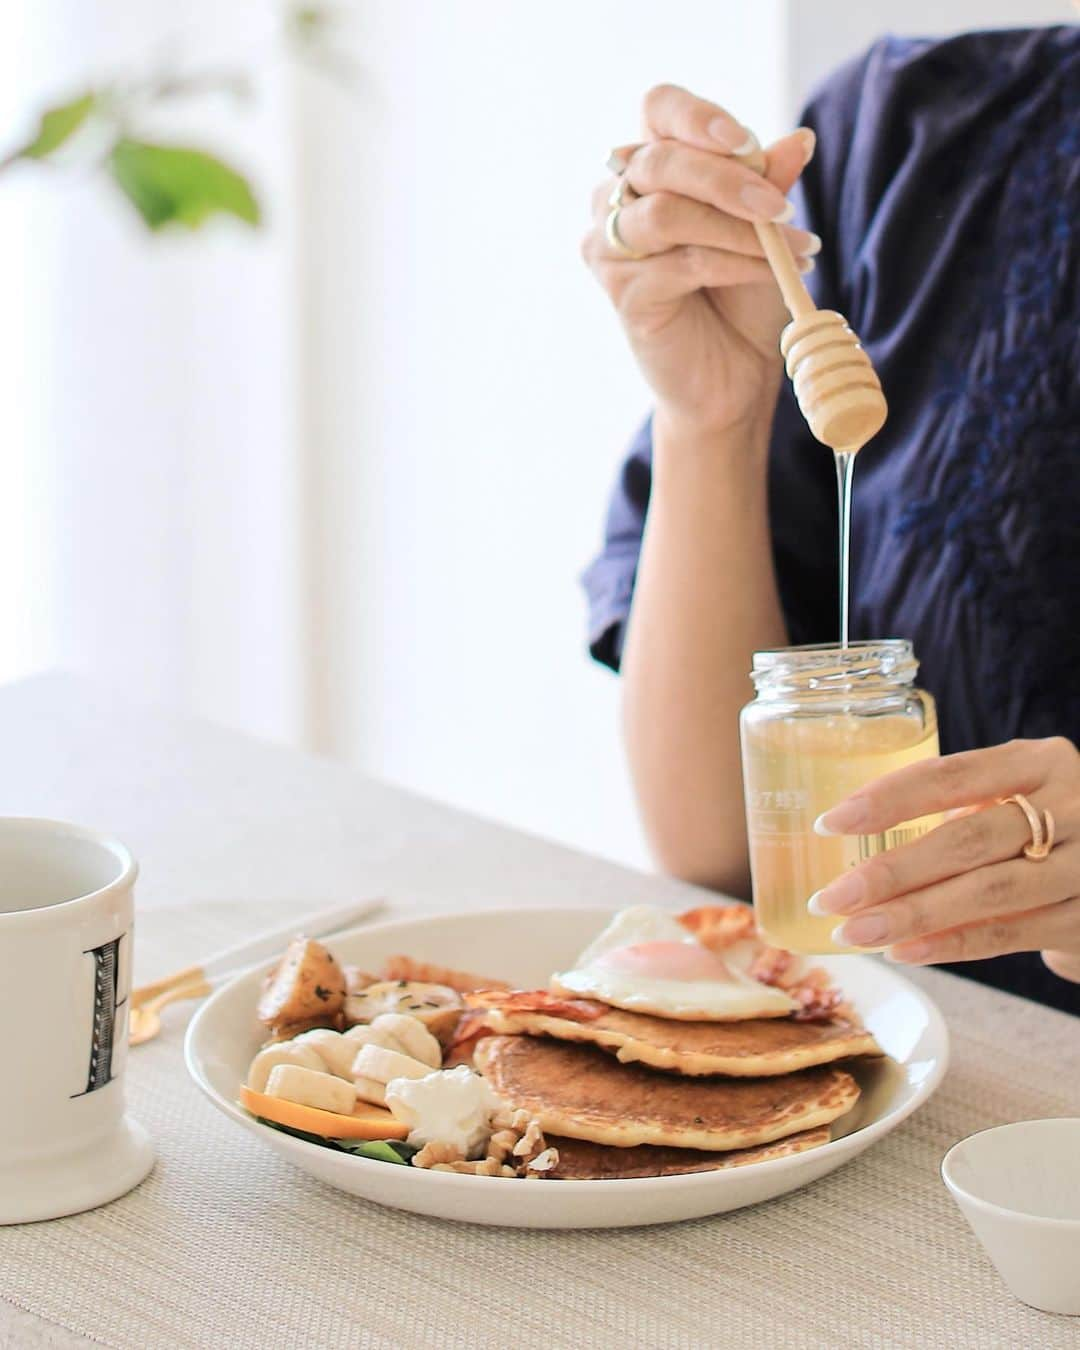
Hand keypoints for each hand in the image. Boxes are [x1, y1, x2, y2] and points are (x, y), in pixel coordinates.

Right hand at [582, 84, 819, 433]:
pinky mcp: (622, 294)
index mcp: (645, 167)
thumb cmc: (741, 297)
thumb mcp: (762, 227)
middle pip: (659, 160)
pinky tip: (774, 273)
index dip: (698, 116)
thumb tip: (800, 138)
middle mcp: (613, 201)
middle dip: (728, 179)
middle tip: (784, 205)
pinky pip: (683, 263)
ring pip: (667, 214)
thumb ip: (769, 183)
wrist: (732, 374)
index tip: (748, 142)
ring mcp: (610, 249)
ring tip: (793, 246)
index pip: (659, 109)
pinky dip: (737, 264)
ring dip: (737, 227)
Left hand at [808, 738, 1079, 982]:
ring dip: (911, 916)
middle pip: (967, 840)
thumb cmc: (1044, 827)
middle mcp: (1073, 808)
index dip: (888, 799)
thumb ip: (956, 807)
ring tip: (854, 932)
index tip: (831, 823)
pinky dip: (951, 945)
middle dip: (891, 873)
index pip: (952, 776)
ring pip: (987, 894)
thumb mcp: (1013, 796)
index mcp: (1040, 762)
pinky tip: (904, 950)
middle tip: (831, 898)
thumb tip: (850, 835)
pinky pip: (1008, 934)